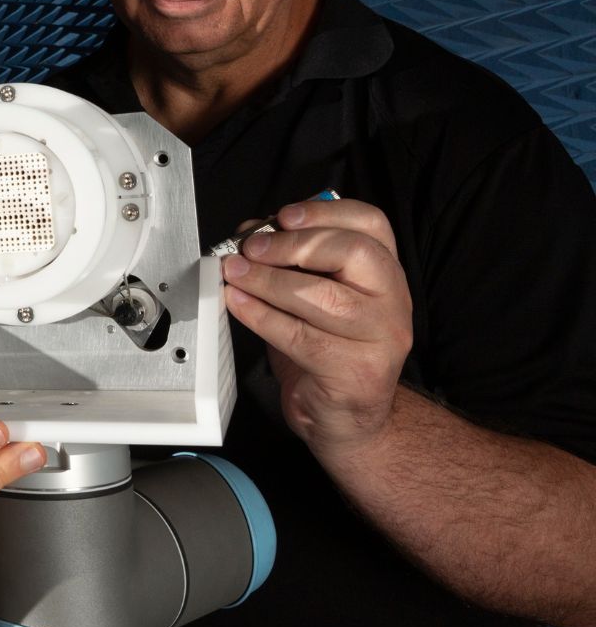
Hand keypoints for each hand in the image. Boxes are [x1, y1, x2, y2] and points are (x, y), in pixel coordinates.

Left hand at [221, 198, 413, 461]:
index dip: (325, 211)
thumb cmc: (325, 346)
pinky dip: (260, 316)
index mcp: (385, 271)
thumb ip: (287, 259)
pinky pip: (301, 336)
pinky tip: (237, 303)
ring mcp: (381, 338)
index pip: (371, 224)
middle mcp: (393, 300)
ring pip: (325, 296)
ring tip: (233, 273)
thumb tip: (249, 232)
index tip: (281, 215)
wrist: (345, 415)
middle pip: (354, 252)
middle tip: (249, 248)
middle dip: (293, 244)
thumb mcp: (310, 294)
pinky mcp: (356, 371)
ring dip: (268, 280)